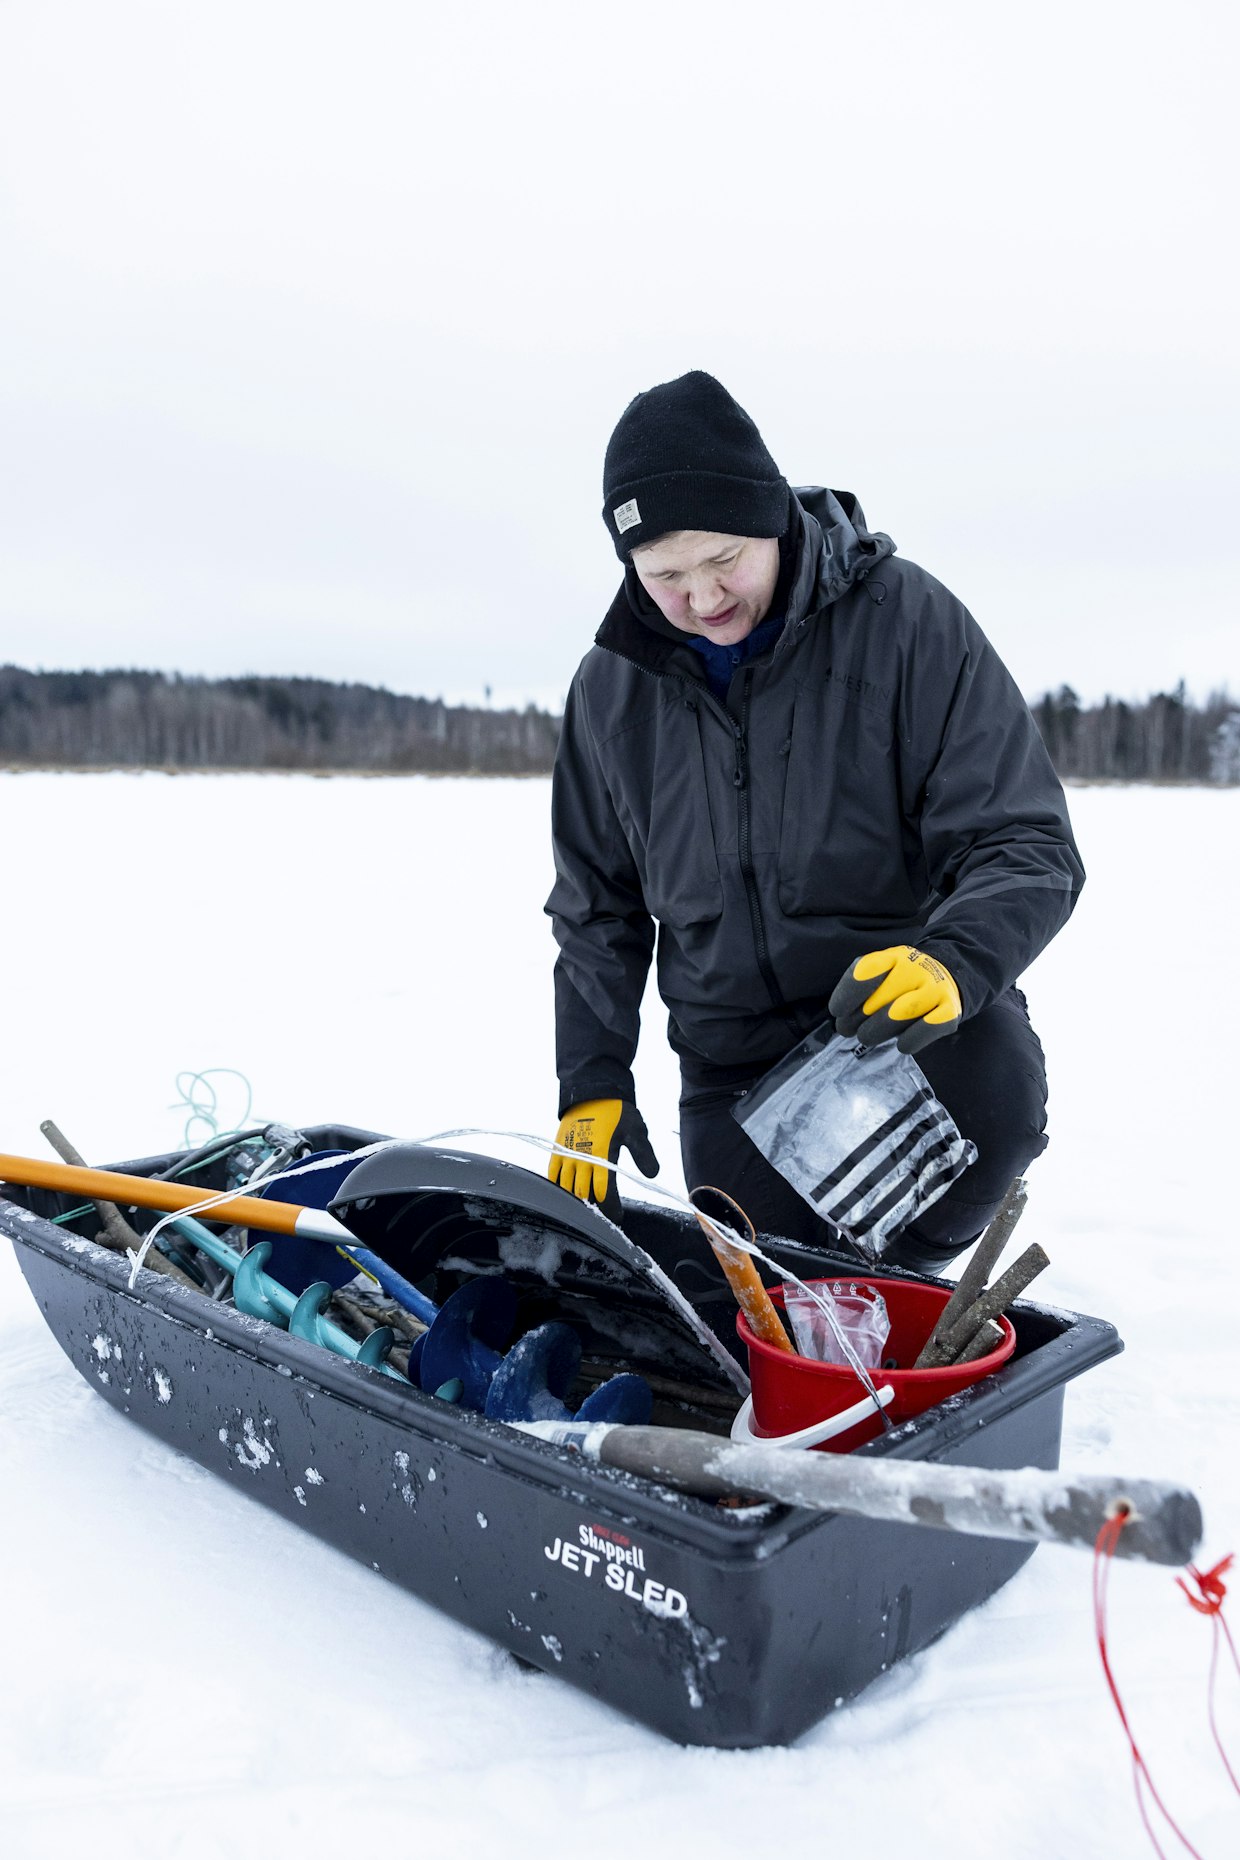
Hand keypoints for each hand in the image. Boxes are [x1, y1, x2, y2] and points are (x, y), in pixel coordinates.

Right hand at [548, 1099, 659, 1209]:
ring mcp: (567, 1154)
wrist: (592, 1092)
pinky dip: (558, 1187)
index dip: (610, 1208)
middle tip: (602, 1217)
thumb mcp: (636, 1130)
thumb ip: (643, 1153)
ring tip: (586, 1208)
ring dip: (576, 1200)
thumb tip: (652, 1175)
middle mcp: (582, 1158)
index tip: (617, 1217)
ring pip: (567, 1187)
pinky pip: (553, 1174)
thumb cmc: (616, 1112)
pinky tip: (567, 1194)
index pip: (604, 1192)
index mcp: (603, 1155)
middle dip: (594, 1208)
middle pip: (584, 1194)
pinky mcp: (558, 1149)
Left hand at [828, 945, 961, 1054]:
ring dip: (878, 1031)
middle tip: (850, 1029)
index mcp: (893, 957)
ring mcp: (935, 988)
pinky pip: (926, 1029)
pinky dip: (909, 1041)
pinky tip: (901, 1043)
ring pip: (898, 1015)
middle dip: (857, 1020)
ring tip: (868, 1036)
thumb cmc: (901, 981)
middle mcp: (916, 968)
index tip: (837, 1012)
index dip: (848, 994)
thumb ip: (860, 990)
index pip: (867, 970)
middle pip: (878, 999)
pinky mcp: (950, 1010)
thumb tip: (842, 1020)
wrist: (946, 975)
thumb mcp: (880, 974)